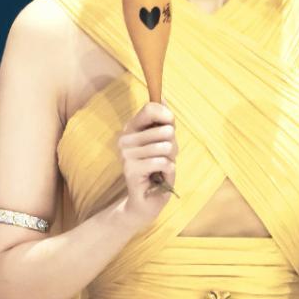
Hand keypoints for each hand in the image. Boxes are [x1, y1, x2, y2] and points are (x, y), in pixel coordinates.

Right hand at [117, 101, 177, 229]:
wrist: (146, 201)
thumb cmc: (156, 169)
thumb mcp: (163, 141)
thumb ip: (162, 121)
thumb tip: (162, 97)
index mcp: (131, 128)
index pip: (150, 108)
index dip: (167, 116)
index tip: (171, 126)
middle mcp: (125, 138)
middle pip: (164, 129)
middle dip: (173, 145)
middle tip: (166, 157)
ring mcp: (126, 154)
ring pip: (165, 146)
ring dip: (171, 159)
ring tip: (163, 167)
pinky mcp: (130, 170)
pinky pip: (162, 162)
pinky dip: (169, 170)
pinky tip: (161, 176)